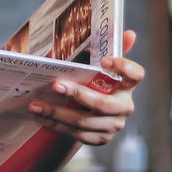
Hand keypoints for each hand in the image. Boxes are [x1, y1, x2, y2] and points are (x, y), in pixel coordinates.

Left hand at [29, 30, 144, 145]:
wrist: (87, 114)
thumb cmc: (91, 83)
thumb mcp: (94, 66)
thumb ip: (106, 49)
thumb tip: (129, 33)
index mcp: (126, 85)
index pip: (136, 75)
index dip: (123, 68)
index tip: (103, 60)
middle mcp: (124, 106)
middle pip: (103, 103)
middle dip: (77, 94)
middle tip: (54, 85)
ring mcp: (113, 125)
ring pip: (84, 121)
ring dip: (57, 112)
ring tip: (36, 104)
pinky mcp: (100, 138)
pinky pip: (76, 133)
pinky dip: (56, 124)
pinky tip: (40, 116)